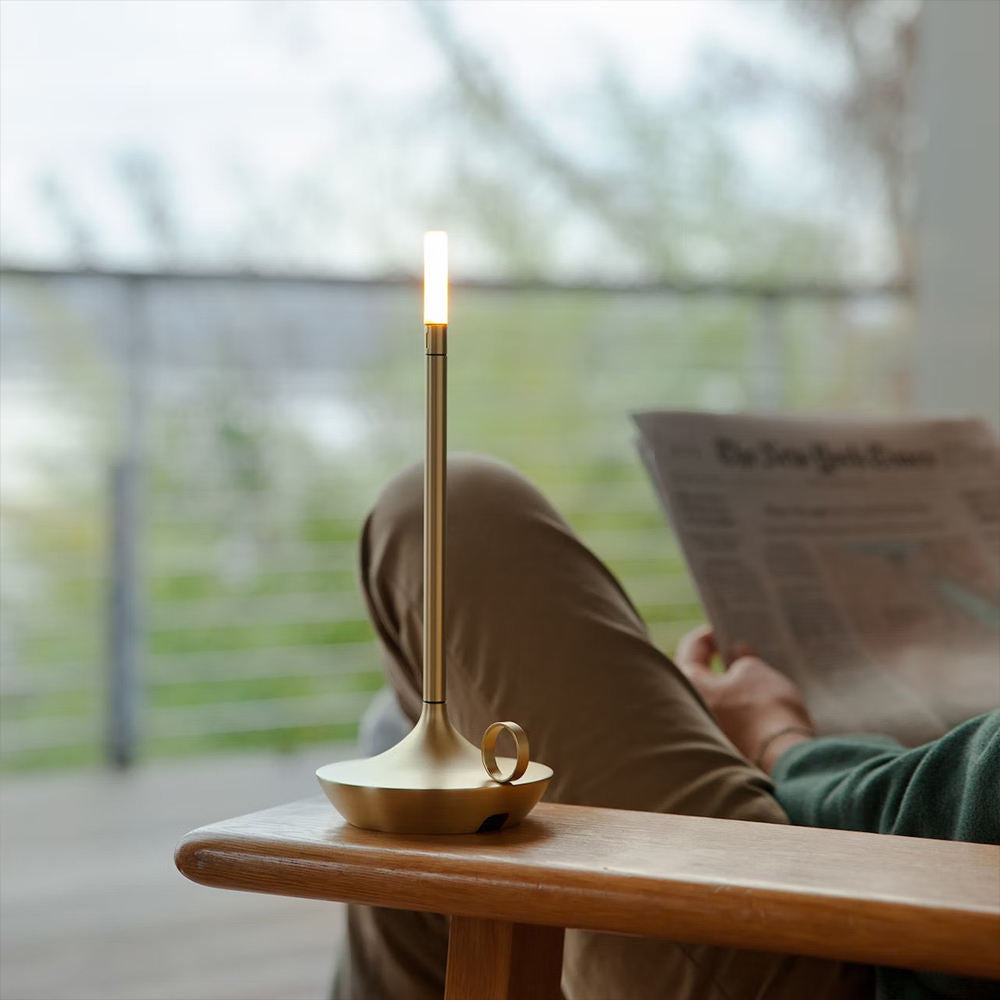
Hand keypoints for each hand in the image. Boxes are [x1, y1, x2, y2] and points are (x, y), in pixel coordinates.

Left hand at [675, 625, 815, 773]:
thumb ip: (741, 658)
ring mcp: (707, 731)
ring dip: (729, 684)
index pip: (691, 649)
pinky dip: (737, 705)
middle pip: (698, 675)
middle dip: (717, 660)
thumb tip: (736, 653)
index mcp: (690, 685)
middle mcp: (690, 710)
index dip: (709, 635)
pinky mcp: (725, 747)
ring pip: (714, 699)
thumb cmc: (765, 709)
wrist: (784, 760)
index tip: (725, 629)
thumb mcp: (754, 671)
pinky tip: (756, 698)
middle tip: (738, 649)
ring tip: (752, 671)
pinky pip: (727, 718)